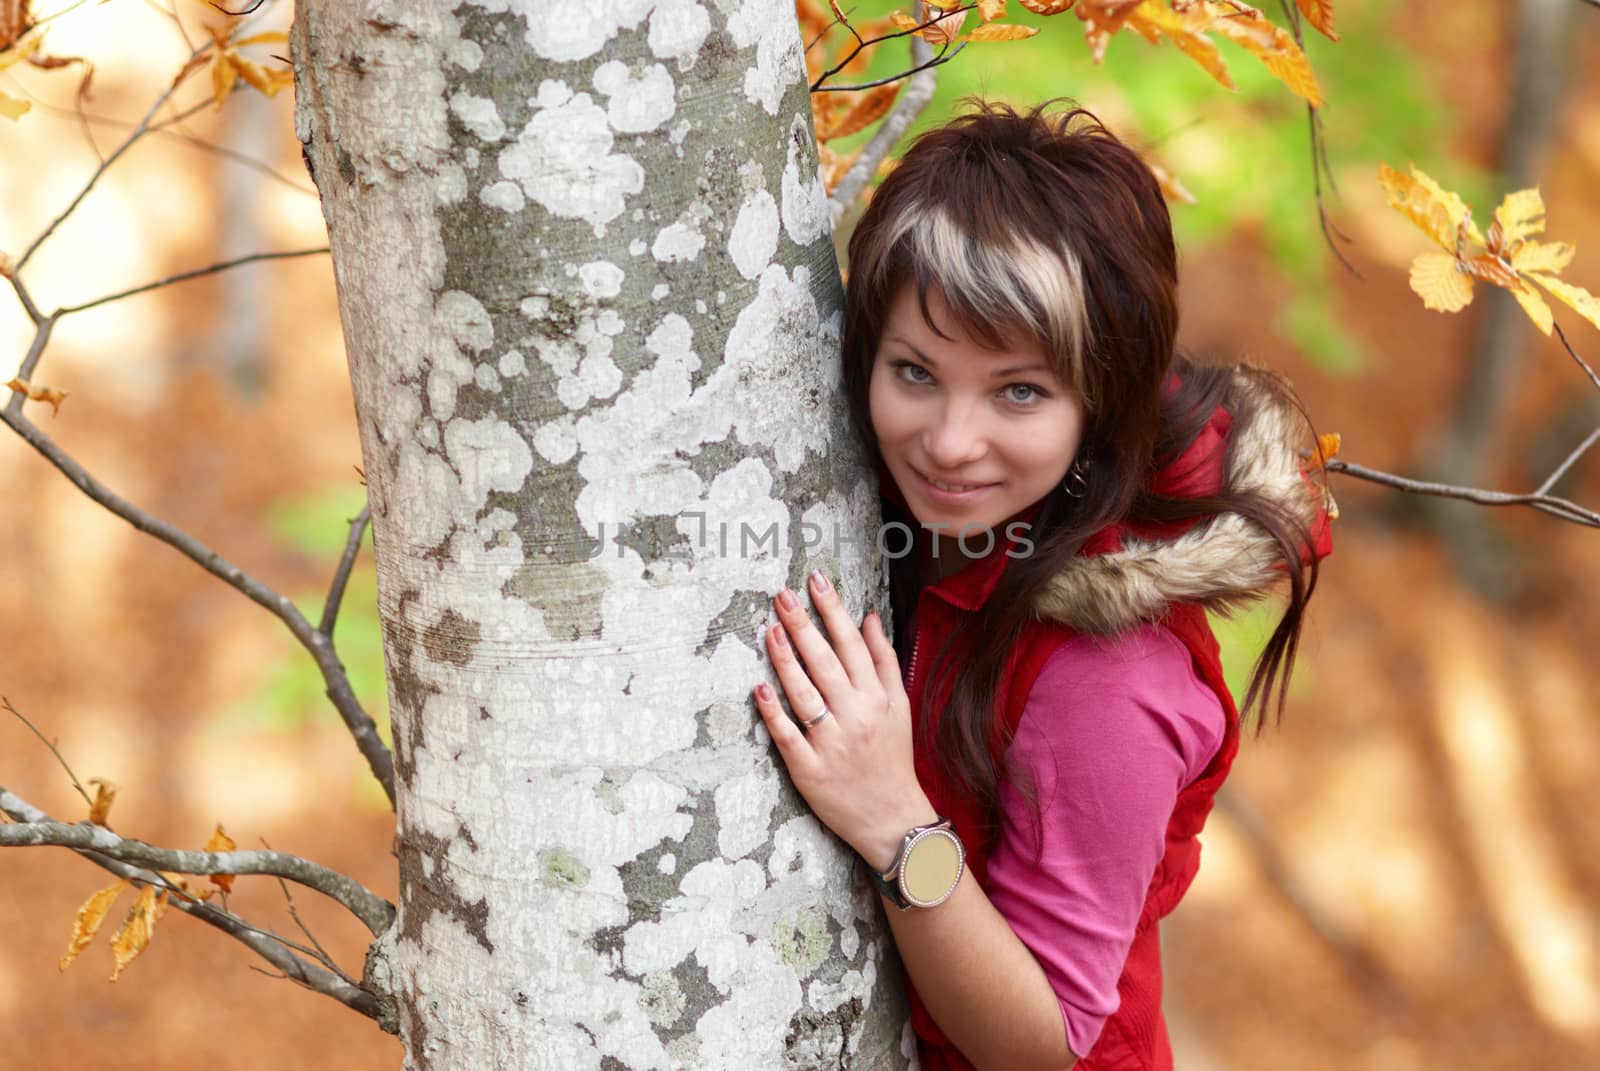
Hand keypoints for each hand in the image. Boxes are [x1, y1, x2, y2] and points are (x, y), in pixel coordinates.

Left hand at [751, 570, 937, 871]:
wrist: (893, 819)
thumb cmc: (893, 758)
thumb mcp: (899, 707)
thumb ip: (885, 661)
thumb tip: (870, 617)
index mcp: (877, 698)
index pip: (853, 645)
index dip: (834, 611)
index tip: (816, 581)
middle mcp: (855, 717)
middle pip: (825, 663)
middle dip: (803, 625)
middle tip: (782, 595)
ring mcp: (831, 744)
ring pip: (804, 694)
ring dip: (786, 660)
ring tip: (770, 630)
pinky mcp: (809, 771)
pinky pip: (788, 736)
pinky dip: (774, 712)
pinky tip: (759, 688)